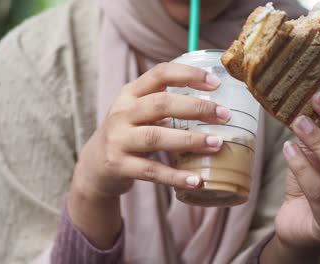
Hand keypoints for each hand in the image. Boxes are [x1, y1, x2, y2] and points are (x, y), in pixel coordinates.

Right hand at [72, 62, 230, 198]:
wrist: (94, 165)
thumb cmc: (128, 134)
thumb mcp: (138, 112)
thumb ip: (165, 104)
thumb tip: (214, 104)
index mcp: (130, 93)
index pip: (160, 73)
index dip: (189, 75)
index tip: (216, 83)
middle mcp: (121, 113)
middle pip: (161, 104)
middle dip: (196, 108)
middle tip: (224, 116)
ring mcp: (118, 139)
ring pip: (156, 137)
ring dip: (190, 140)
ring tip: (216, 144)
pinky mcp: (118, 165)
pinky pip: (151, 171)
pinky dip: (176, 176)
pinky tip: (197, 180)